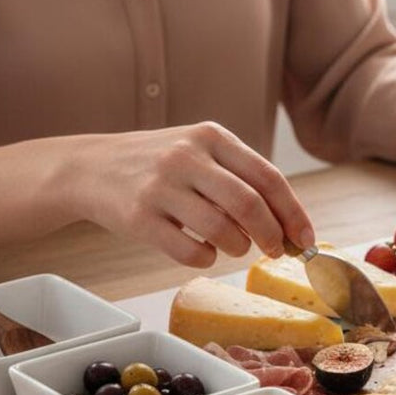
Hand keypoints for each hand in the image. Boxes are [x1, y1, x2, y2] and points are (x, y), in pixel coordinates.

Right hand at [68, 122, 314, 267]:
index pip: (268, 177)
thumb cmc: (157, 164)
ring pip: (222, 231)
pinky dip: (206, 258)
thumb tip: (286, 223)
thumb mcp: (198, 150)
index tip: (304, 238)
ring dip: (238, 248)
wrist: (90, 167)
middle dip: (271, 236)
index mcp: (211, 137)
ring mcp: (160, 187)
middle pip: (249, 205)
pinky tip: (203, 250)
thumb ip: (239, 177)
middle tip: (274, 251)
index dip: (293, 213)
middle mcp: (186, 157)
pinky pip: (189, 251)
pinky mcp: (138, 217)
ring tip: (234, 246)